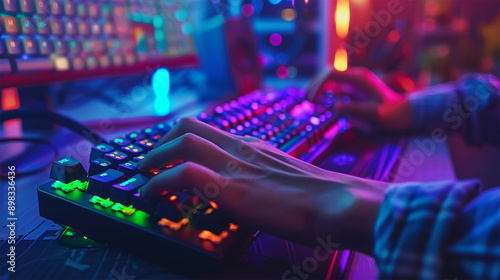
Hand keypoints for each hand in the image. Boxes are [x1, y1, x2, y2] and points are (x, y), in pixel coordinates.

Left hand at [137, 117, 387, 254]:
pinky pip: (183, 175)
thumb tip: (258, 190)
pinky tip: (151, 196)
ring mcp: (236, 166)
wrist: (340, 204)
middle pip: (190, 125)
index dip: (182, 138)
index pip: (210, 130)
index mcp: (254, 146)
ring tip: (143, 176)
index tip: (170, 151)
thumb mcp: (289, 179)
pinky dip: (159, 182)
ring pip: (182, 142)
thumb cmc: (323, 198)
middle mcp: (241, 148)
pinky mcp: (232, 189)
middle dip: (161, 140)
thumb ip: (268, 177)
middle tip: (150, 161)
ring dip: (154, 158)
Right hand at [306, 67, 413, 132]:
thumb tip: (336, 107)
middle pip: (328, 74)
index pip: (331, 74)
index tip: (311, 100)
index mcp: (359, 79)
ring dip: (319, 88)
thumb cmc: (393, 116)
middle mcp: (356, 77)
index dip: (318, 85)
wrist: (407, 115)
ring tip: (310, 101)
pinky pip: (336, 88)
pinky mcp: (356, 91)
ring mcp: (356, 83)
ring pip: (331, 80)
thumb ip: (356, 110)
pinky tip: (321, 104)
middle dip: (315, 85)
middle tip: (306, 100)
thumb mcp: (375, 115)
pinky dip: (326, 94)